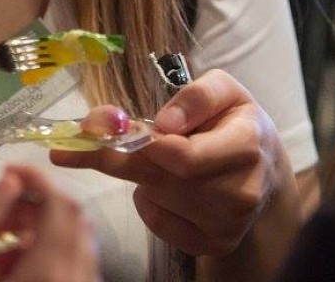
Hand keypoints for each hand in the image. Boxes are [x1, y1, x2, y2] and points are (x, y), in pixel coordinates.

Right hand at [0, 167, 97, 281]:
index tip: (11, 171)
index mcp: (48, 271)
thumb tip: (8, 183)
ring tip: (3, 248)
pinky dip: (52, 258)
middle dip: (40, 205)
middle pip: (74, 221)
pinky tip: (17, 273)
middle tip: (3, 209)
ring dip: (46, 233)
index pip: (61, 203)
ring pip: (78, 245)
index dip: (37, 178)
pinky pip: (76, 269)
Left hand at [50, 69, 293, 256]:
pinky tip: (165, 185)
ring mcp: (227, 224)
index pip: (183, 156)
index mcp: (246, 146)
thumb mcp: (225, 90)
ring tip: (155, 155)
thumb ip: (196, 96)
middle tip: (67, 147)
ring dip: (138, 175)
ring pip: (155, 198)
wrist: (266, 168)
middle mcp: (240, 192)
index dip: (140, 144)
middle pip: (160, 179)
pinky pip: (158, 224)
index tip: (99, 128)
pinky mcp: (214, 244)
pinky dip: (149, 202)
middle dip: (112, 158)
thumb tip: (164, 123)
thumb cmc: (236, 121)